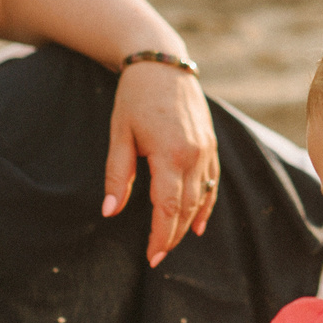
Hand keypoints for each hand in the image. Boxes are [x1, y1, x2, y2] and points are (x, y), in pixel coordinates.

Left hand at [102, 60, 218, 266]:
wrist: (162, 64)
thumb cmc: (135, 97)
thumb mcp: (119, 134)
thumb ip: (118, 174)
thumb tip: (110, 211)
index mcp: (170, 153)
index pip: (167, 208)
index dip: (159, 236)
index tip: (151, 256)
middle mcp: (194, 155)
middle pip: (186, 209)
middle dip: (171, 236)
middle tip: (157, 258)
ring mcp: (207, 151)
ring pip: (201, 199)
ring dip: (187, 224)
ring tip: (171, 244)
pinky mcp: (211, 146)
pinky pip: (212, 183)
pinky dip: (206, 205)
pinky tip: (199, 224)